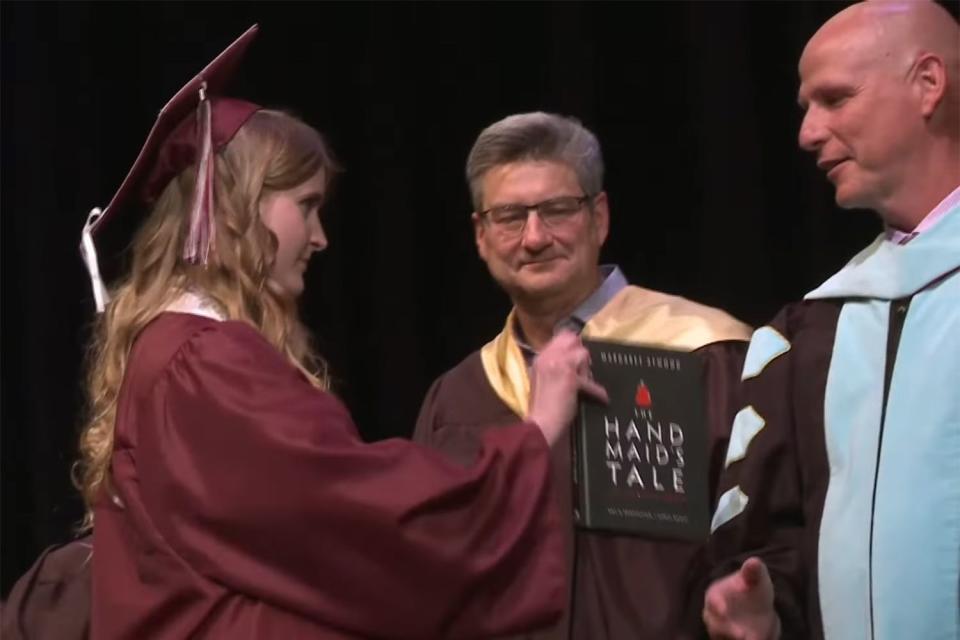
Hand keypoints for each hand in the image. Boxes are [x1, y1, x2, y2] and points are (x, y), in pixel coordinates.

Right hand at [527, 331, 607, 445]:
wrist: (540, 423)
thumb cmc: (541, 406)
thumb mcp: (542, 378)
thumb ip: (554, 365)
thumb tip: (574, 359)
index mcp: (540, 357)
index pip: (561, 336)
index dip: (572, 345)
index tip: (578, 358)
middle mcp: (548, 356)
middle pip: (573, 339)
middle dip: (580, 353)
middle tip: (582, 370)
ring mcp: (559, 365)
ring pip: (583, 354)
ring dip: (586, 369)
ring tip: (584, 384)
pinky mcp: (571, 378)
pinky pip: (590, 380)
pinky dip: (597, 391)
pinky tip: (601, 398)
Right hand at [703, 557, 779, 639]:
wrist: (756, 608)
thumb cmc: (750, 588)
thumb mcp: (755, 578)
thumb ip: (753, 571)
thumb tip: (754, 561)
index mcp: (715, 596)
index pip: (712, 601)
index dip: (717, 605)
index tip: (723, 610)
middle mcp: (714, 616)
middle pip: (716, 626)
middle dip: (728, 631)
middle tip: (743, 636)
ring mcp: (722, 632)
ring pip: (724, 638)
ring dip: (735, 639)